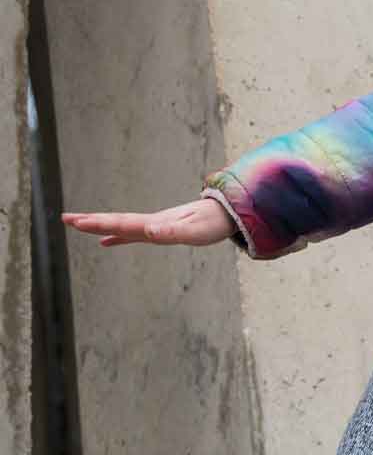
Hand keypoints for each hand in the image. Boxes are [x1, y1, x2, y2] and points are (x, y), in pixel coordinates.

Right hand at [62, 197, 234, 246]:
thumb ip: (172, 232)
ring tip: (77, 225)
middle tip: (65, 219)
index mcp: (155, 223)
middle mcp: (151, 223)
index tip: (78, 222)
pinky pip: (133, 234)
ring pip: (121, 226)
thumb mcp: (194, 231)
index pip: (122, 224)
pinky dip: (117, 237)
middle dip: (90, 222)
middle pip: (116, 222)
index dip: (100, 224)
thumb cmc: (212, 224)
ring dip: (99, 226)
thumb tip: (149, 230)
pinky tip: (106, 242)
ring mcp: (154, 225)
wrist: (226, 212)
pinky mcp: (161, 229)